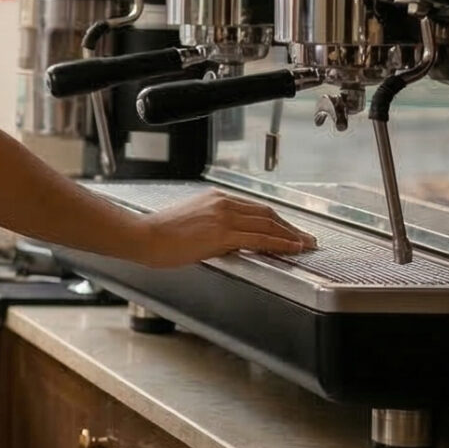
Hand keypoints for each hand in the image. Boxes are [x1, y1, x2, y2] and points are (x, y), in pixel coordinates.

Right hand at [123, 191, 315, 267]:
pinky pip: (260, 237)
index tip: (288, 229)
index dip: (276, 220)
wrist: (142, 236)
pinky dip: (280, 242)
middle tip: (305, 238)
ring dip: (291, 234)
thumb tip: (229, 242)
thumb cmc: (158, 235)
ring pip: (268, 223)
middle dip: (289, 227)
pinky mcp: (222, 232)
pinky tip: (292, 248)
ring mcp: (223, 216)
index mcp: (214, 199)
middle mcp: (222, 203)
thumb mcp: (190, 223)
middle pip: (267, 213)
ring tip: (305, 244)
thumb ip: (212, 228)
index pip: (255, 208)